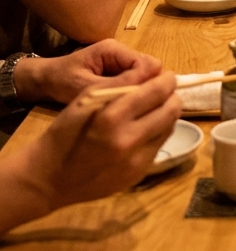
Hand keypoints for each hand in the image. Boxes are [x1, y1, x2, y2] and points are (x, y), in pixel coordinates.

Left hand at [12, 41, 163, 105]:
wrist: (42, 80)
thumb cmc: (59, 81)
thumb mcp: (84, 86)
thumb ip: (113, 87)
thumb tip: (141, 92)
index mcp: (114, 50)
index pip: (147, 63)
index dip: (149, 83)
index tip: (142, 104)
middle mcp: (122, 52)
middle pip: (150, 68)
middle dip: (147, 88)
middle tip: (138, 109)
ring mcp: (121, 62)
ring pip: (145, 76)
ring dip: (139, 92)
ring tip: (130, 110)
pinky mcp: (118, 72)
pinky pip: (135, 82)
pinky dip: (132, 94)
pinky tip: (123, 107)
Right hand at [20, 72, 179, 211]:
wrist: (48, 178)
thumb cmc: (65, 131)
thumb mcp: (87, 98)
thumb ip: (122, 83)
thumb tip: (154, 72)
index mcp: (113, 117)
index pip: (159, 91)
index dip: (167, 80)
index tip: (166, 77)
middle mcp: (129, 140)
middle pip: (172, 110)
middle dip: (171, 97)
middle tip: (161, 93)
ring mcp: (136, 162)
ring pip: (170, 128)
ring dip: (165, 116)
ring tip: (151, 112)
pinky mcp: (138, 175)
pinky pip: (158, 147)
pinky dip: (155, 135)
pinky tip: (140, 132)